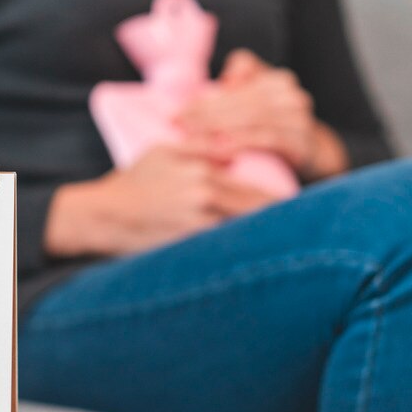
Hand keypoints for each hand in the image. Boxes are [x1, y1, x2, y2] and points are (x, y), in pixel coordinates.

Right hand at [43, 144, 282, 257]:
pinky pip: (221, 252)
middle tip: (310, 233)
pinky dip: (238, 256)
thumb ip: (201, 147)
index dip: (283, 203)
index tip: (302, 210)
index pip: (256, 190)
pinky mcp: (185, 248)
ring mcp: (195, 226)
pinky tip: (254, 264)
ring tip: (290, 253)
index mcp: (203, 173)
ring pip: (244, 235)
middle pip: (258, 214)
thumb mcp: (163, 151)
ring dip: (266, 242)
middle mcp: (204, 198)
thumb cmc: (131, 182)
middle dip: (284, 224)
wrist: (101, 215)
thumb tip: (235, 148)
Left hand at [175, 49, 348, 179]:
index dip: (204, 97)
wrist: (313, 156)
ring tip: (192, 137)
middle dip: (205, 114)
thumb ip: (240, 81)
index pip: (234, 83)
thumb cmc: (272, 129)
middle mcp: (291, 94)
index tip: (176, 113)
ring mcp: (300, 117)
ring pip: (251, 118)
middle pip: (240, 101)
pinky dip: (241, 142)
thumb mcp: (253, 104)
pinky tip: (219, 149)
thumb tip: (228, 79)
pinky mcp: (303, 142)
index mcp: (277, 80)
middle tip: (177, 126)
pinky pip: (267, 139)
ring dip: (218, 128)